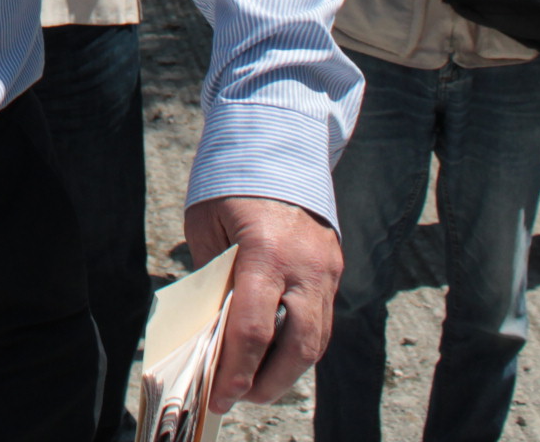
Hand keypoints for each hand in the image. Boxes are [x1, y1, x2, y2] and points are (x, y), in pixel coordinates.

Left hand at [182, 195, 341, 411]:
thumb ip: (213, 276)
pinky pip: (320, 318)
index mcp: (266, 252)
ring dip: (287, 370)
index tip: (220, 397)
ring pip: (316, 339)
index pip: (255, 329)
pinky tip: (274, 354)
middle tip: (238, 399)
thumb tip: (213, 329)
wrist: (280, 140)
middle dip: (268, 383)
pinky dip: (298, 343)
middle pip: (297, 347)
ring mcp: (326, 268)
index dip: (236, 370)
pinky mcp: (334, 267)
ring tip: (254, 385)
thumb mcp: (205, 224)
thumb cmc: (230, 181)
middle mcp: (305, 265)